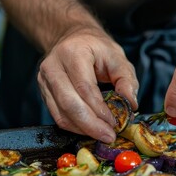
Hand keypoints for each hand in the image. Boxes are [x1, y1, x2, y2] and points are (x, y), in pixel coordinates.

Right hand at [38, 26, 138, 142]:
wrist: (73, 39)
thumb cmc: (98, 49)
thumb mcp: (118, 58)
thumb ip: (127, 80)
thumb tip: (131, 105)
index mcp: (73, 53)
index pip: (85, 87)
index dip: (99, 109)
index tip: (114, 123)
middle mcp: (53, 66)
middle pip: (69, 103)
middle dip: (91, 125)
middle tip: (109, 136)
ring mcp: (44, 80)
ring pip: (61, 114)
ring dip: (83, 129)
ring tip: (103, 135)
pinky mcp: (44, 92)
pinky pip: (58, 116)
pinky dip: (75, 127)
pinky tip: (90, 130)